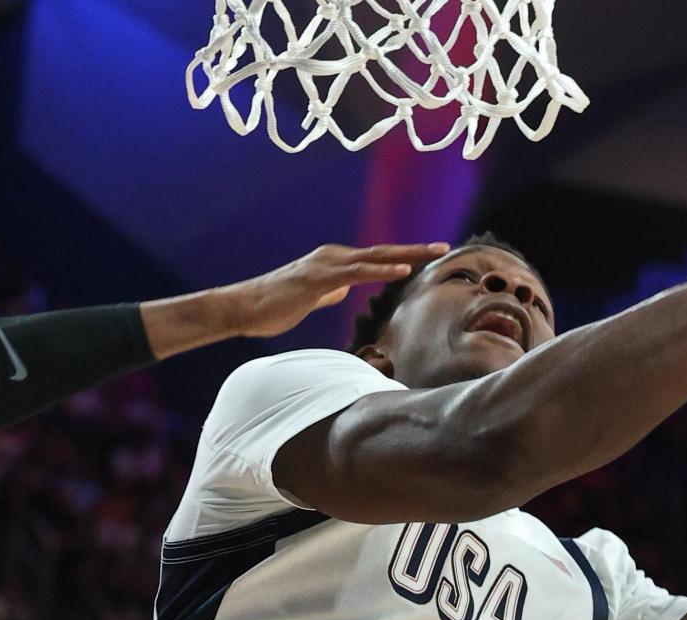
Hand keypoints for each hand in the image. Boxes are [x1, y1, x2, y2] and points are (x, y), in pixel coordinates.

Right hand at [220, 242, 449, 337]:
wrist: (243, 307)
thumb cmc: (273, 306)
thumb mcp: (310, 298)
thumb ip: (329, 292)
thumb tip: (344, 291)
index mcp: (333, 262)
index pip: (375, 258)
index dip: (403, 256)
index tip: (428, 256)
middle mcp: (332, 257)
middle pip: (381, 251)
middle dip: (414, 249)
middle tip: (444, 246)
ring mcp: (325, 265)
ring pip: (373, 256)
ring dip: (406, 253)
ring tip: (433, 252)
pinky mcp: (318, 278)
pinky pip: (356, 273)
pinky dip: (381, 269)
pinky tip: (402, 269)